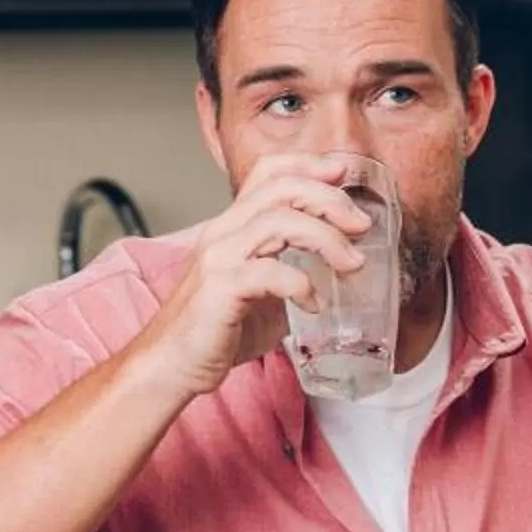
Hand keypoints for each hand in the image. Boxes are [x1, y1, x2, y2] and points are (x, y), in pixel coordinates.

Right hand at [124, 153, 370, 403]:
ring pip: (278, 221)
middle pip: (280, 188)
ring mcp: (219, 258)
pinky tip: (315, 304)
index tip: (343, 174)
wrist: (170, 366)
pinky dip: (301, 284)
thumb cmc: (214, 332)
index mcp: (232, 226)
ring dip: (325, 238)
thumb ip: (292, 276)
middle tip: (362, 225)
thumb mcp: (262, 294)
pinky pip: (269, 272)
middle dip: (329, 199)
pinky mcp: (220, 289)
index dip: (308, 165)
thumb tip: (336, 276)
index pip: (268, 172)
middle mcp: (223, 233)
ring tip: (352, 264)